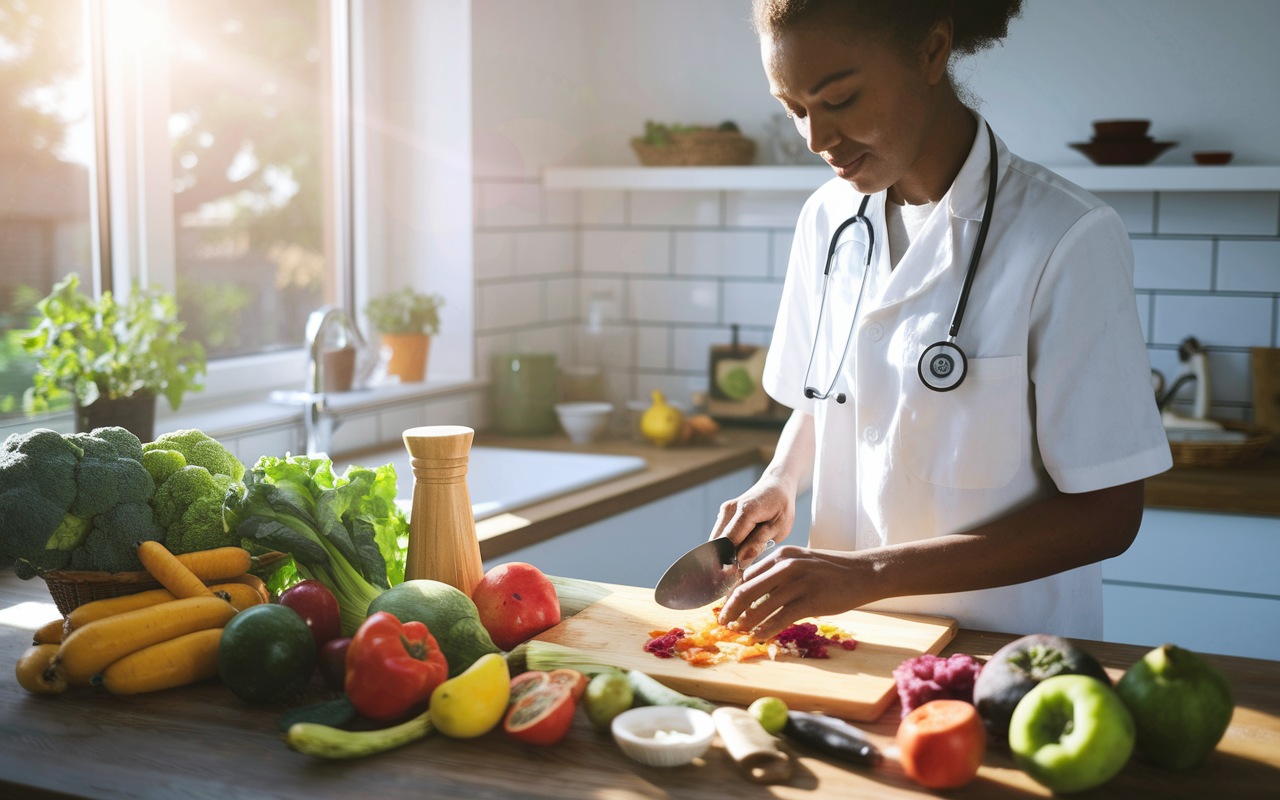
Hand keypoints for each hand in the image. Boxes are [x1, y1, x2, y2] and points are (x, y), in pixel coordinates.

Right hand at [709, 474, 795, 566]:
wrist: (776, 485)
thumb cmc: (781, 507)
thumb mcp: (779, 527)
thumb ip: (758, 544)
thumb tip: (739, 562)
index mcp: (746, 511)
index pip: (729, 542)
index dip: (729, 561)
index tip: (735, 577)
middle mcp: (730, 509)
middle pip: (719, 542)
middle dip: (725, 559)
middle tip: (739, 572)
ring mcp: (724, 511)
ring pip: (717, 540)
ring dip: (726, 552)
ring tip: (743, 558)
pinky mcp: (723, 514)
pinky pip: (720, 535)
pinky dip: (727, 545)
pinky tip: (740, 549)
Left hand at [716, 546, 866, 640]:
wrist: (864, 572)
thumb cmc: (832, 571)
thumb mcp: (802, 563)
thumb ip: (780, 575)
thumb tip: (756, 597)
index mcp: (782, 555)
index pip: (747, 576)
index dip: (733, 594)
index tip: (727, 607)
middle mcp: (786, 566)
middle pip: (747, 590)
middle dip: (731, 609)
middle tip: (723, 622)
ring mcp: (798, 582)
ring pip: (761, 607)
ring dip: (746, 623)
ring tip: (740, 633)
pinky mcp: (810, 600)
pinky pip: (780, 618)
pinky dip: (766, 630)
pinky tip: (759, 637)